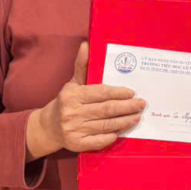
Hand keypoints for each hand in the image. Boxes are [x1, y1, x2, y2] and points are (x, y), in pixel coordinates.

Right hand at [26, 41, 145, 158]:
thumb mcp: (73, 83)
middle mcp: (72, 112)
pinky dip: (112, 136)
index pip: (100, 92)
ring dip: (125, 121)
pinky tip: (122, 131)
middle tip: (141, 104)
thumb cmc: (66, 102)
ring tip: (137, 116)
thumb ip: (82, 65)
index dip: (118, 92)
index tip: (132, 92)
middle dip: (127, 107)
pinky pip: (99, 141)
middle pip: (106, 109)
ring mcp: (74, 130)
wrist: (49, 127)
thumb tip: (86, 44)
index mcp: (72, 95)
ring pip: (106, 125)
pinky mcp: (77, 144)